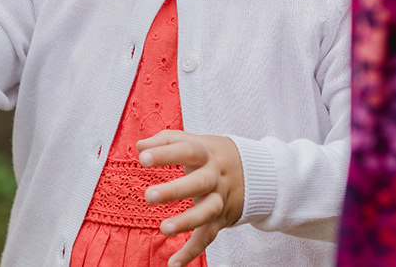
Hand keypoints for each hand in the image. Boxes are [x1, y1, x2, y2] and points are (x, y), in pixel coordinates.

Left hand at [137, 131, 243, 266]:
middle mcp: (215, 176)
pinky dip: (192, 252)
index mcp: (206, 153)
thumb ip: (166, 140)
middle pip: (199, 182)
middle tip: (149, 196)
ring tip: (164, 229)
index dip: (166, 153)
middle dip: (175, 190)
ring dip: (187, 222)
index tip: (143, 157)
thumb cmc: (212, 155)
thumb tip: (141, 145)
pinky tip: (174, 263)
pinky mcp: (221, 219)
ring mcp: (219, 198)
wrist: (254, 171)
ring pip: (207, 211)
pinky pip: (207, 237)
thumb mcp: (194, 140)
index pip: (187, 150)